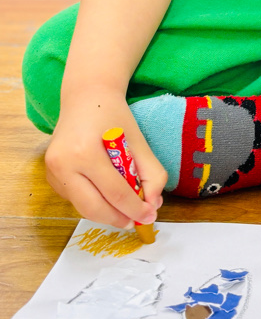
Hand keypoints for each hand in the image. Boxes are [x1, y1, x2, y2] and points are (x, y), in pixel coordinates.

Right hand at [45, 86, 165, 228]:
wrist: (86, 97)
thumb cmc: (114, 116)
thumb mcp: (138, 140)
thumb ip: (151, 172)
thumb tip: (154, 204)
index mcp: (85, 152)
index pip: (114, 192)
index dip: (135, 209)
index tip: (149, 216)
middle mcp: (63, 164)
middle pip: (93, 207)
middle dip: (118, 218)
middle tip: (137, 221)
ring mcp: (52, 171)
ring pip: (82, 207)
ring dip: (106, 213)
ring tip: (126, 209)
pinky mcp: (50, 176)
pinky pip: (74, 199)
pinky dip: (93, 202)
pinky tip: (107, 194)